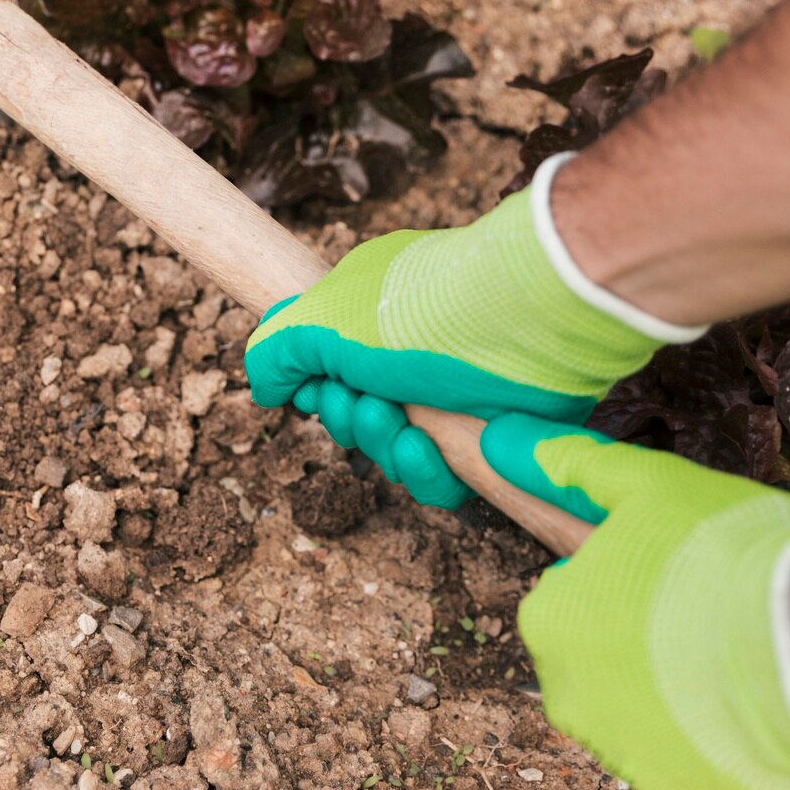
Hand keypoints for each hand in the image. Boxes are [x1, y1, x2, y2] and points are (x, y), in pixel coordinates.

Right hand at [244, 157, 698, 506]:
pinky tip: (425, 447)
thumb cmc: (422, 312)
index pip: (323, 364)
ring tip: (397, 421)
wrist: (525, 326)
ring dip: (381, 445)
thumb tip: (263, 386)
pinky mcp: (483, 434)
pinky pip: (436, 477)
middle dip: (348, 417)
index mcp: (369, 313)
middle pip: (353, 413)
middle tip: (365, 400)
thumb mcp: (324, 320)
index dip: (315, 386)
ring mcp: (447, 394)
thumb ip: (278, 352)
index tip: (319, 387)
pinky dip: (423, 471)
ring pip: (390, 450)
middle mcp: (407, 353)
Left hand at [479, 412, 789, 789]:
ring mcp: (626, 753)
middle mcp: (569, 696)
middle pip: (605, 654)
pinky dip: (717, 732)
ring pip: (648, 707)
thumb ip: (580, 469)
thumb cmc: (725, 554)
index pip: (575, 593)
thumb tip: (512, 442)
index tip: (677, 569)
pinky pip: (694, 755)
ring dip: (683, 683)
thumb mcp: (649, 487)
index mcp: (551, 619)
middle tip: (713, 607)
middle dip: (649, 633)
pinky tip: (755, 699)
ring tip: (742, 650)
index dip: (631, 574)